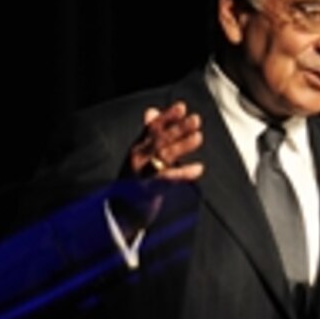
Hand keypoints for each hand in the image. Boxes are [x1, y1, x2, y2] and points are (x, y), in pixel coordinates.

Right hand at [111, 102, 204, 237]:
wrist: (121, 211)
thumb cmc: (136, 178)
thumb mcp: (141, 153)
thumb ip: (149, 132)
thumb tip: (151, 110)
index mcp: (138, 147)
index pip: (153, 128)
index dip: (167, 117)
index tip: (182, 107)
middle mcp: (138, 158)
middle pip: (160, 140)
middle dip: (178, 129)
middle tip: (196, 120)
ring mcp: (142, 174)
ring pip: (164, 157)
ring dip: (181, 146)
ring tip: (198, 137)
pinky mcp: (148, 191)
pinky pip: (168, 180)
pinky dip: (183, 174)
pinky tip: (198, 168)